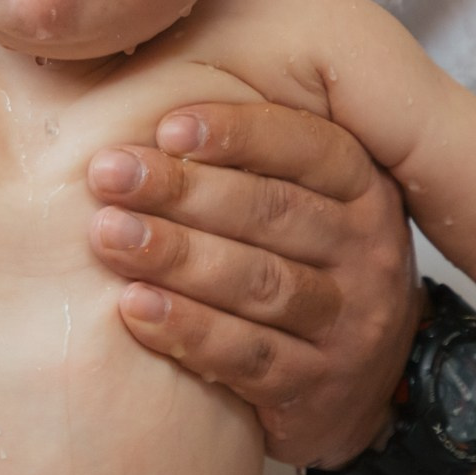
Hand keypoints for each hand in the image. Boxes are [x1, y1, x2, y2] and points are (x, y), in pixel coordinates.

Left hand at [86, 101, 419, 467]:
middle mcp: (368, 252)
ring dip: (176, 257)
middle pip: (271, 212)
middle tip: (108, 175)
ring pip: (258, 283)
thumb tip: (148, 84)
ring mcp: (349, 325)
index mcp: (364, 189)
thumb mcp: (304, 198)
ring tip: (108, 235)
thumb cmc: (301, 261)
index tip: (165, 126)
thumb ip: (250, 153)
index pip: (307, 148)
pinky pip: (248, 356)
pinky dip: (188, 330)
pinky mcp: (319, 389)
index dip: (237, 134)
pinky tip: (134, 307)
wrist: (354, 382)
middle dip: (182, 190)